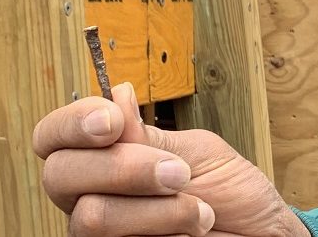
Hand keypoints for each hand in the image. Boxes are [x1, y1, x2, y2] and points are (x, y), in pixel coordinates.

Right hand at [33, 82, 309, 236]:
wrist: (262, 235)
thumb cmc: (233, 194)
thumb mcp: (197, 153)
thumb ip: (149, 135)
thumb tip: (116, 94)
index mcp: (105, 159)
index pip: (54, 138)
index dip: (71, 123)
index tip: (112, 120)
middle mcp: (92, 197)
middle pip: (60, 175)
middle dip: (124, 167)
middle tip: (178, 173)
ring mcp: (103, 233)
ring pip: (90, 216)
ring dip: (156, 207)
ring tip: (200, 209)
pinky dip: (163, 229)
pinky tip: (194, 229)